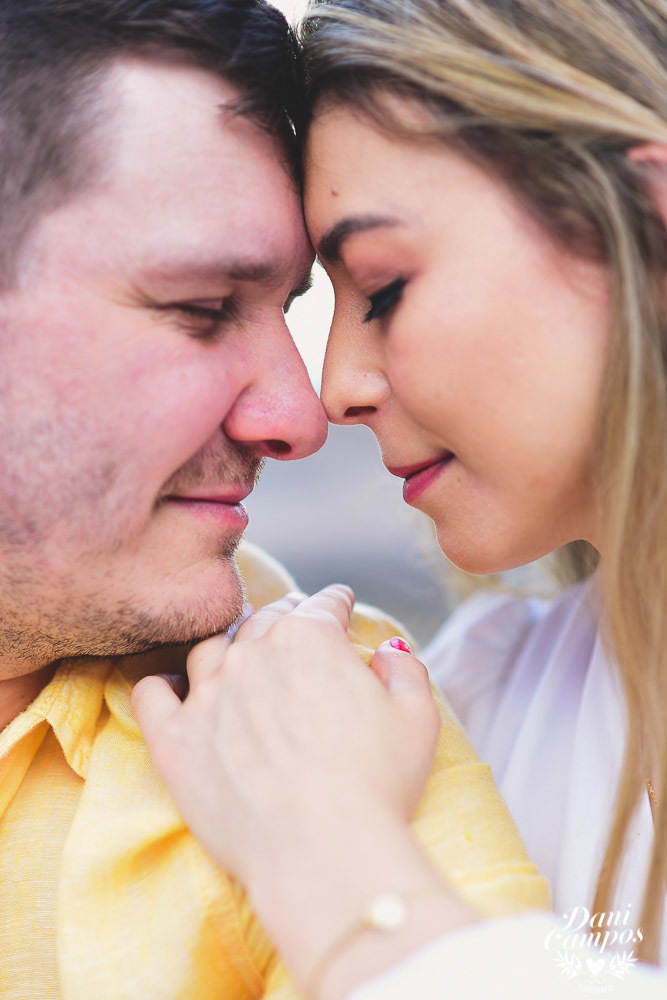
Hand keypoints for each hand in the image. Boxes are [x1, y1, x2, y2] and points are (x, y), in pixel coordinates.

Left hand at [131, 585, 440, 887]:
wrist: (323, 855)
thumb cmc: (378, 786)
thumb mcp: (417, 718)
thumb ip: (405, 668)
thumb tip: (388, 648)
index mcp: (311, 640)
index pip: (323, 605)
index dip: (336, 603)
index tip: (340, 604)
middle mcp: (253, 656)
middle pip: (265, 621)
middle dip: (284, 615)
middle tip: (292, 620)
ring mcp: (207, 696)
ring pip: (209, 648)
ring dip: (227, 643)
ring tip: (236, 650)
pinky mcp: (174, 741)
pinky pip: (152, 694)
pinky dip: (162, 684)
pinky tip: (171, 685)